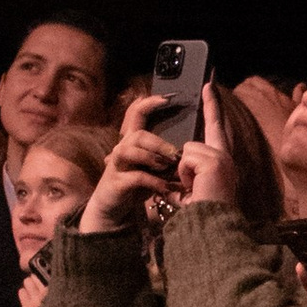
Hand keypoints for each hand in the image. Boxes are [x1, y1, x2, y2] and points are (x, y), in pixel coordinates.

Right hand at [82, 94, 183, 229]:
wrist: (116, 208)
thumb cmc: (137, 185)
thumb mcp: (154, 168)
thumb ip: (166, 157)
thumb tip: (190, 150)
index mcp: (133, 141)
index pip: (136, 115)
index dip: (149, 104)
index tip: (167, 98)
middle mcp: (123, 149)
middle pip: (137, 134)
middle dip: (158, 142)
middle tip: (175, 154)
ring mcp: (117, 165)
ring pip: (129, 150)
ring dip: (151, 157)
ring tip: (167, 167)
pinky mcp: (116, 182)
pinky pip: (134, 177)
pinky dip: (153, 181)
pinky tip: (165, 187)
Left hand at [173, 85, 238, 210]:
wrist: (210, 227)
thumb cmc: (201, 214)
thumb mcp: (188, 190)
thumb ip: (182, 174)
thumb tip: (168, 168)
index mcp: (222, 162)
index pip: (217, 129)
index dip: (214, 108)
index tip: (209, 87)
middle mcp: (226, 156)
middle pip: (215, 125)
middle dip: (212, 102)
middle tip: (208, 79)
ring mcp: (222, 157)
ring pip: (188, 149)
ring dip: (183, 170)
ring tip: (193, 188)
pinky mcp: (214, 161)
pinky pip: (186, 159)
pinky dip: (184, 175)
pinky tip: (194, 187)